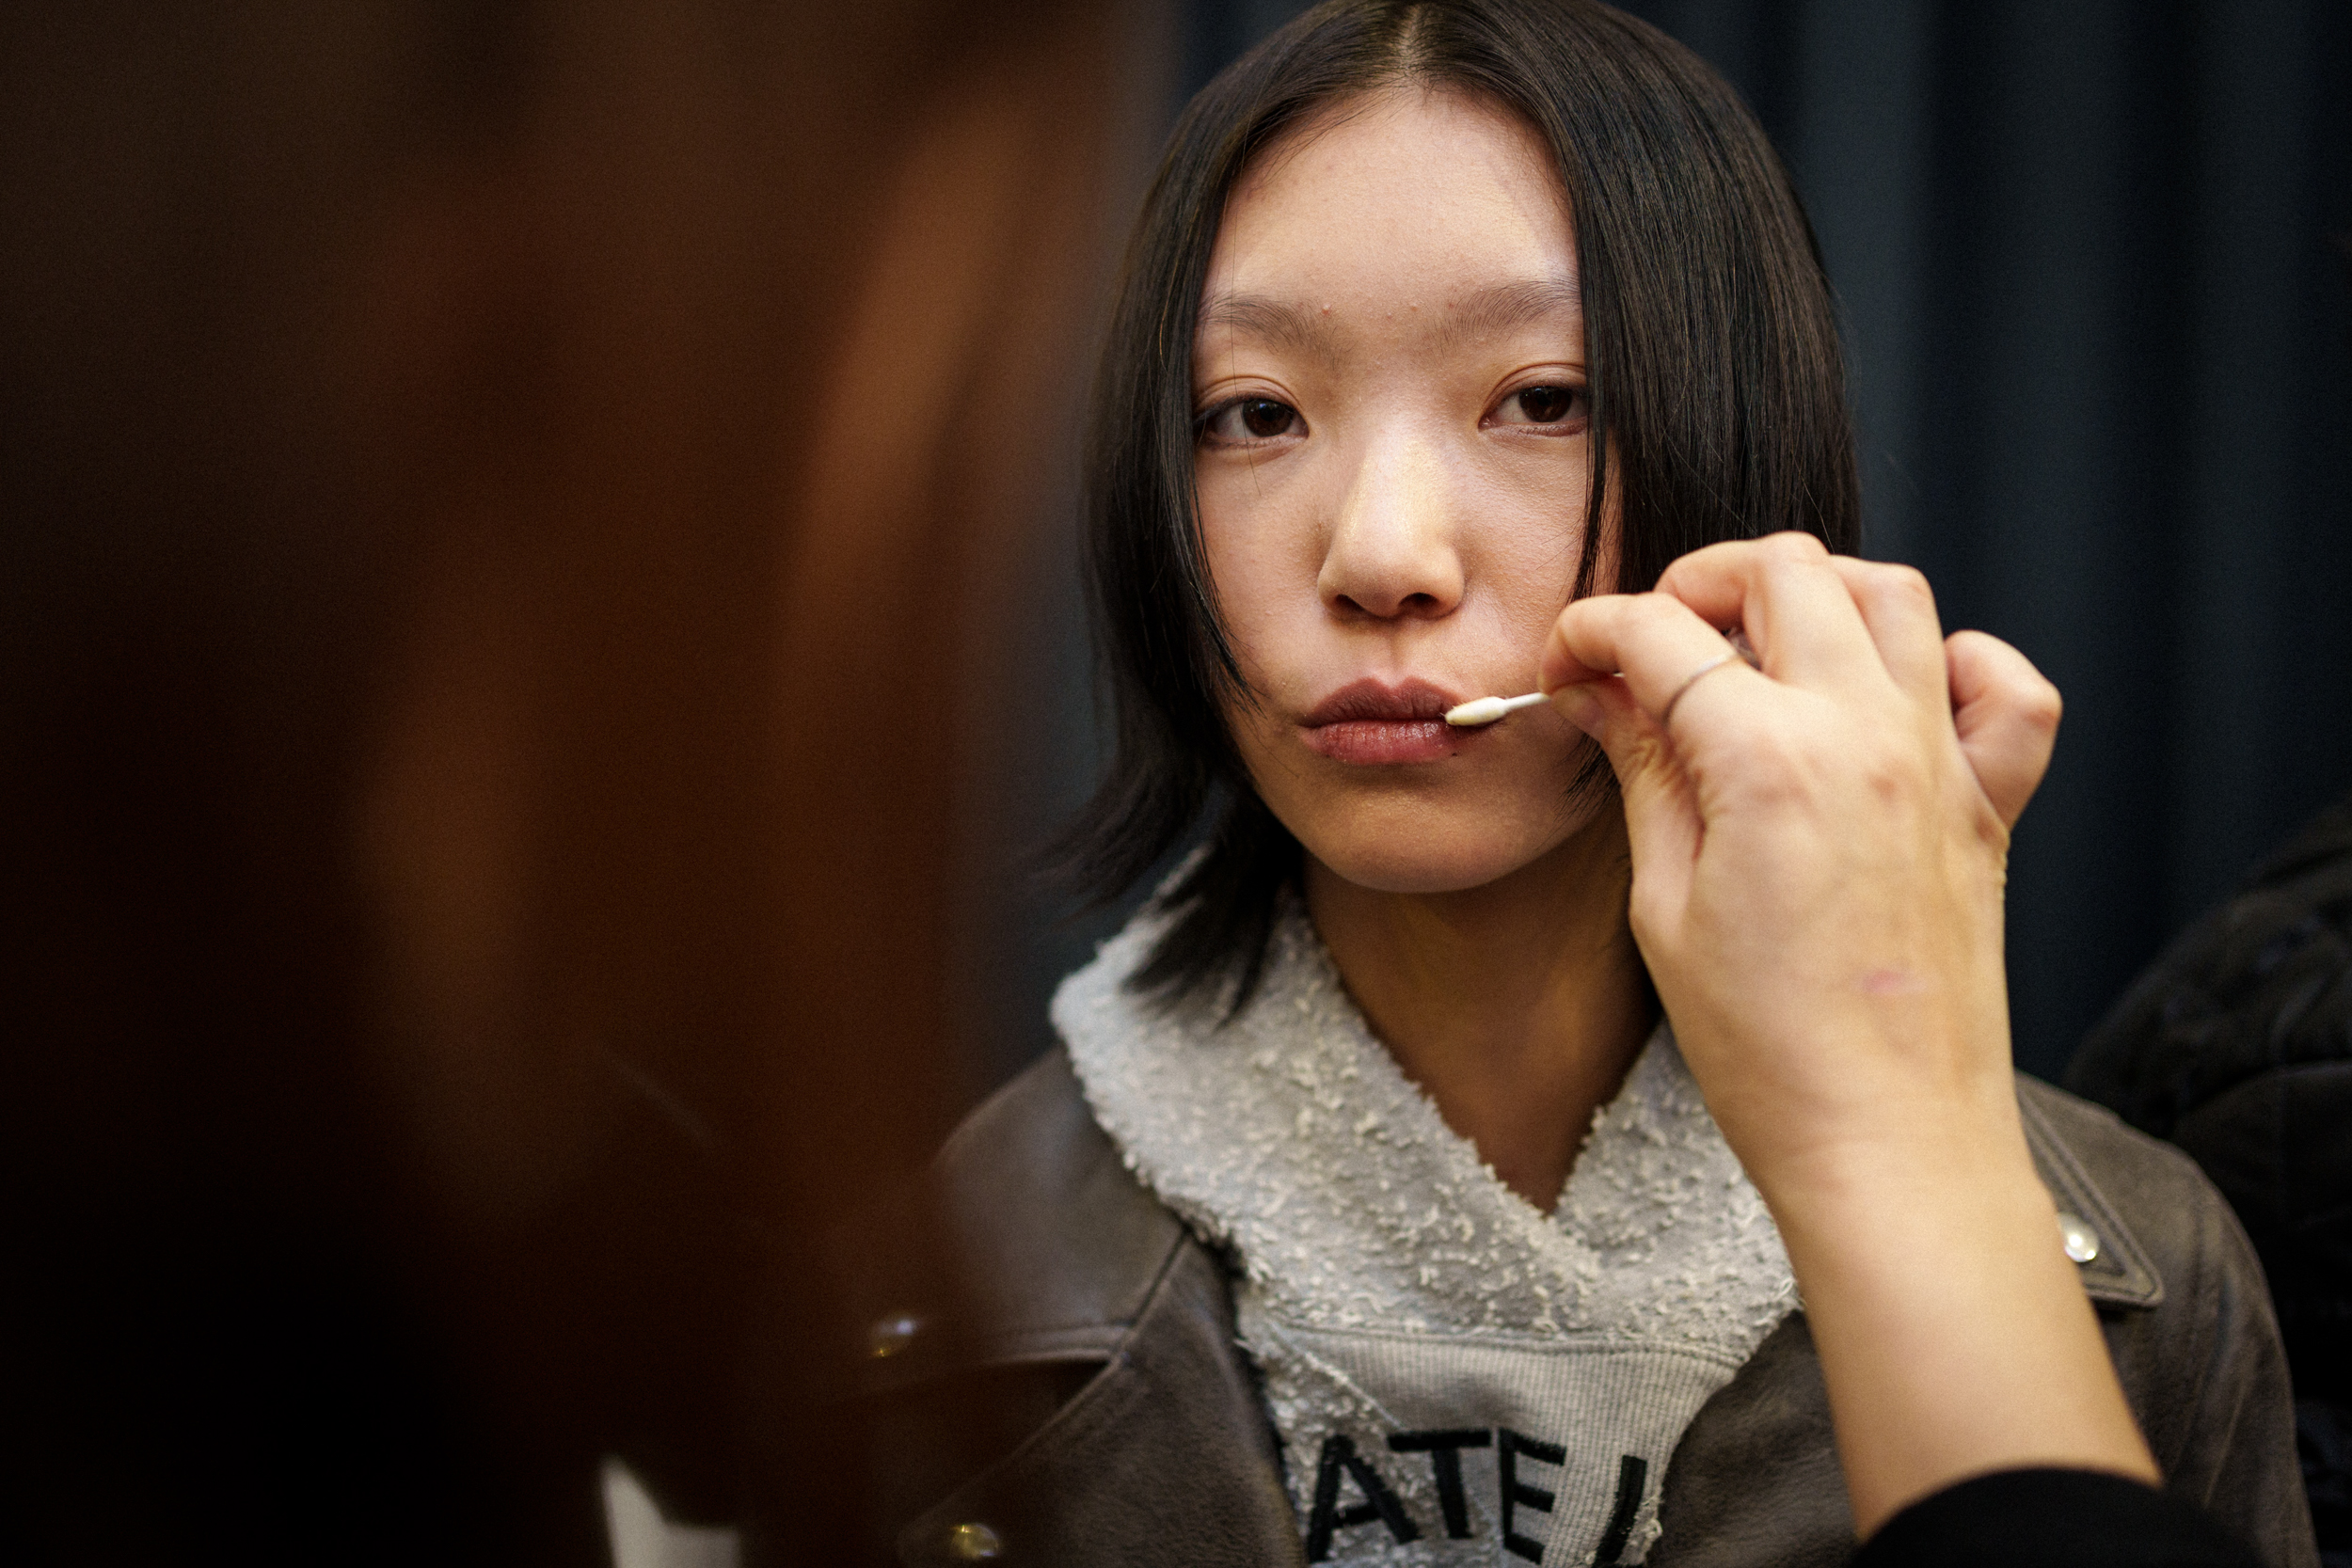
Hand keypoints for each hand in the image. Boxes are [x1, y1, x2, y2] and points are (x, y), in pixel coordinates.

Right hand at [1540, 533, 2151, 1533]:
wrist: (1887, 1141)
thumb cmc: (1769, 1051)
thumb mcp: (1665, 904)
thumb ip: (1645, 772)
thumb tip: (1604, 694)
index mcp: (1769, 760)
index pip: (1662, 636)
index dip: (1596, 630)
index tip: (1568, 657)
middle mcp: (1866, 735)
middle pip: (1784, 571)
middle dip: (1698, 582)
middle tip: (1651, 641)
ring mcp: (1940, 763)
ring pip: (1892, 593)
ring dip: (1813, 592)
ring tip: (1755, 643)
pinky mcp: (1989, 807)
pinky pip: (2005, 687)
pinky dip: (1954, 660)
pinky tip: (1897, 692)